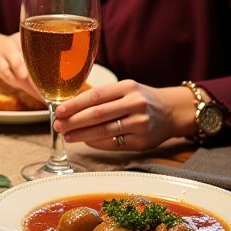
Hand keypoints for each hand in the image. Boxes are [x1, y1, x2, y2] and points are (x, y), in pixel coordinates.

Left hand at [53, 80, 195, 150]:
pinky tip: (86, 141)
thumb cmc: (141, 99)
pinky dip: (97, 143)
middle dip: (74, 121)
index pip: (96, 95)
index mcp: (128, 87)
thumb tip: (71, 108)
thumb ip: (103, 97)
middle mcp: (135, 104)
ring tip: (68, 135)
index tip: (60, 111)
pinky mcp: (142, 141)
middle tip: (58, 125)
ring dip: (82, 134)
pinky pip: (114, 144)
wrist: (172, 112)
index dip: (75, 104)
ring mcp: (140, 124)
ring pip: (104, 131)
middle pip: (98, 114)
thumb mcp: (126, 89)